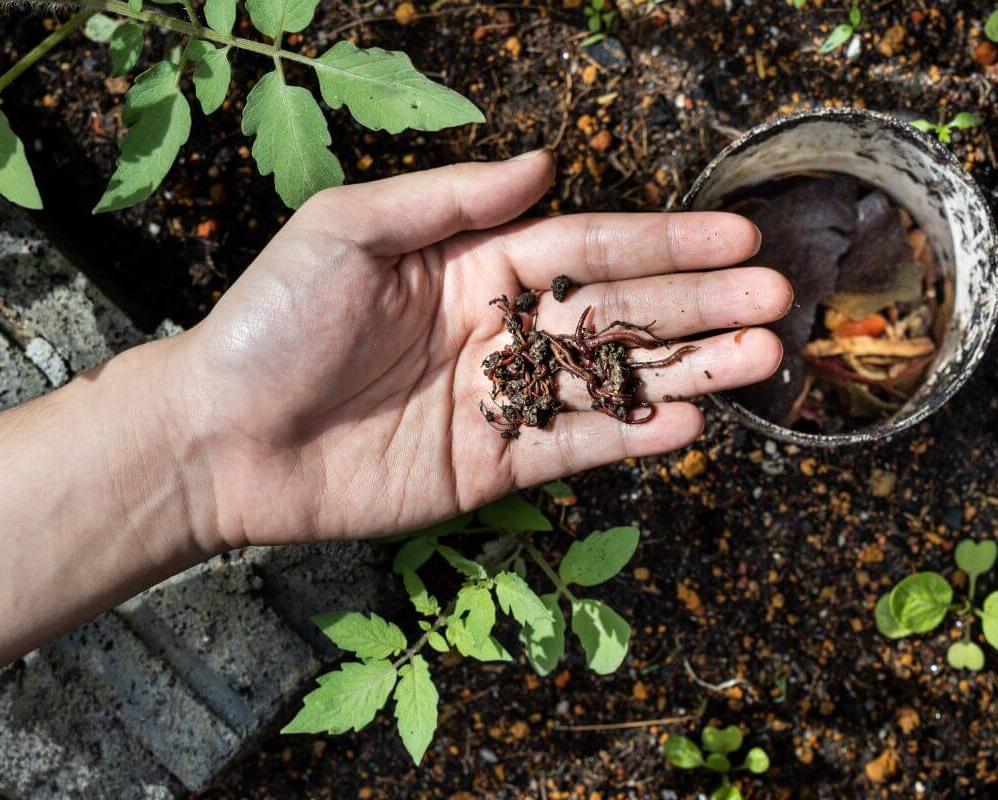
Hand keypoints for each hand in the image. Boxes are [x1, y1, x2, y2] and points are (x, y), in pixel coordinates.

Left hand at [167, 151, 791, 547]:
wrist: (219, 440)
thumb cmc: (272, 322)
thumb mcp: (349, 231)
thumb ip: (452, 201)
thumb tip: (543, 163)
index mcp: (474, 265)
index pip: (590, 247)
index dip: (665, 243)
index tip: (736, 239)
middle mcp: (500, 328)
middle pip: (620, 311)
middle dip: (700, 305)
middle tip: (778, 303)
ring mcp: (500, 399)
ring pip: (611, 382)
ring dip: (689, 371)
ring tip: (761, 361)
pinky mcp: (489, 466)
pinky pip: (573, 449)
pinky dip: (629, 439)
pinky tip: (688, 424)